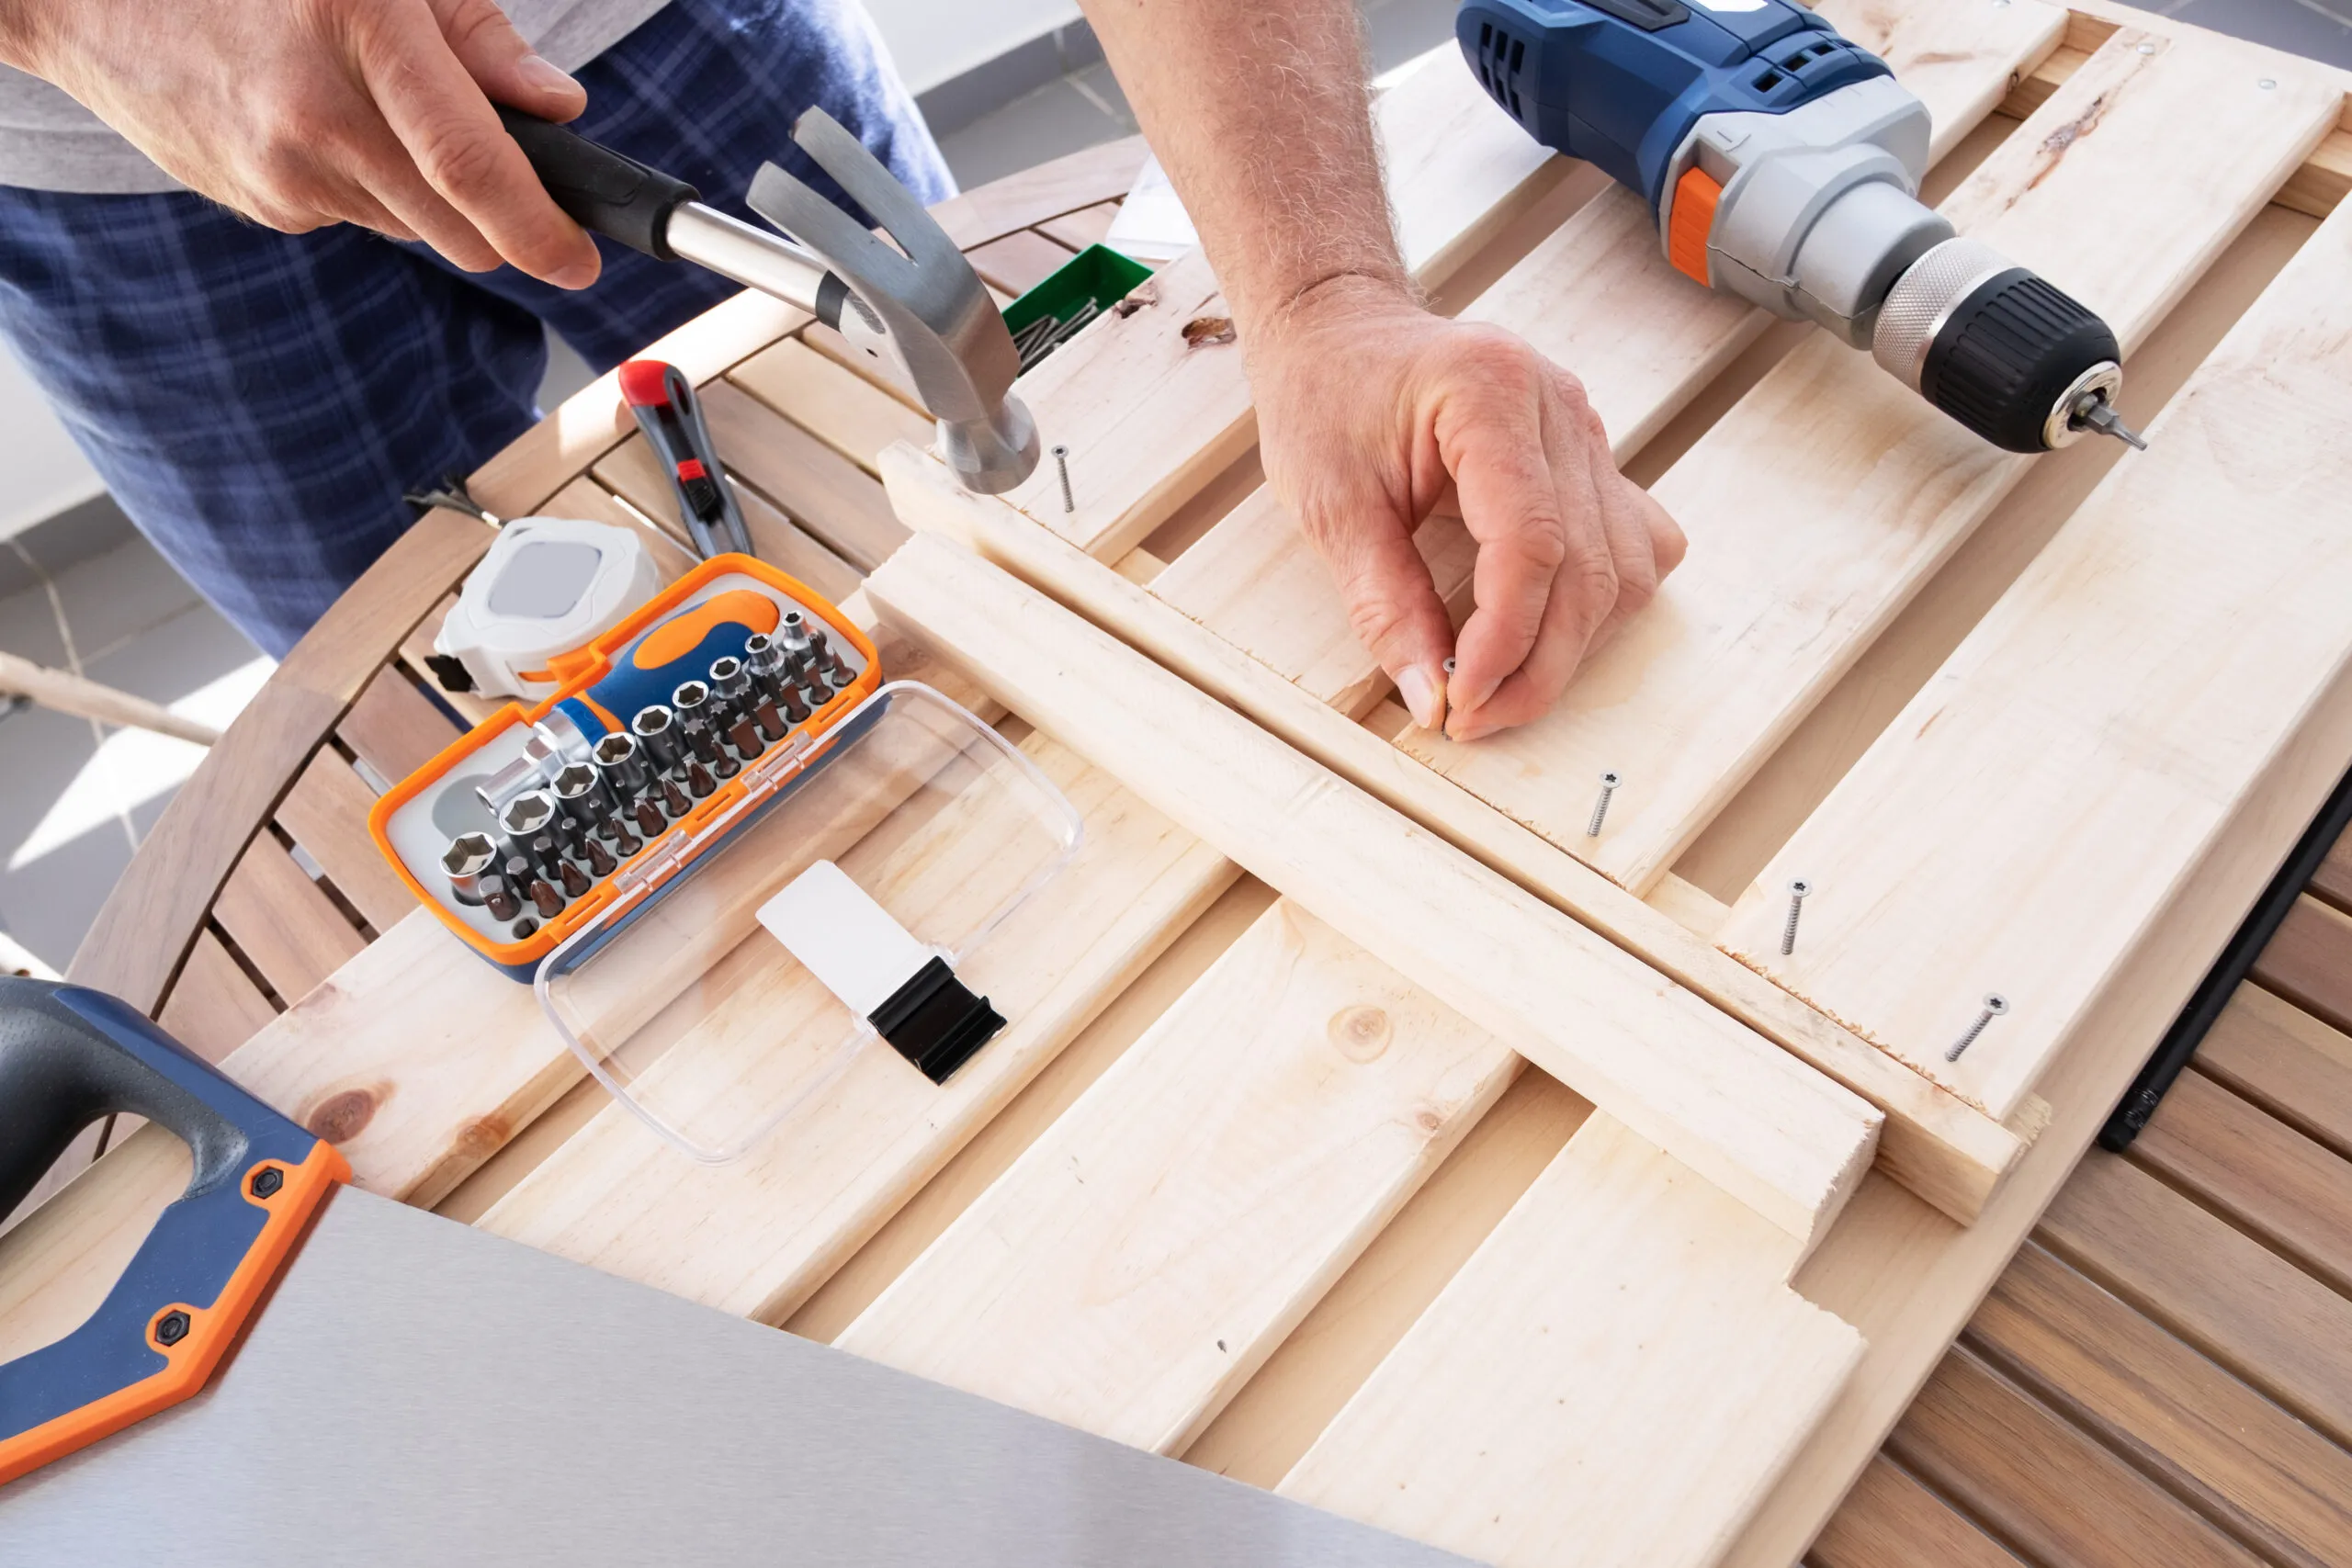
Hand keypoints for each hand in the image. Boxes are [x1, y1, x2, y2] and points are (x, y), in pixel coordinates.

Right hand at [1, 0, 600, 285]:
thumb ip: (477, 37)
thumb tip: (557, 107)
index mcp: (363, 34)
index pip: (475, 166)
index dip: (543, 228)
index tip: (582, 259)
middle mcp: (322, 115)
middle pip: (461, 229)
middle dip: (505, 222)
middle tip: (513, 179)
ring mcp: (283, 171)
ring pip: (414, 229)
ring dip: (430, 196)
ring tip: (379, 111)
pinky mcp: (259, 203)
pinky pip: (353, 216)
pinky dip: (365, 185)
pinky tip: (319, 121)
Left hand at [1248, 277, 1684, 740]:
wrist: (1339, 329)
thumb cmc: (1324, 396)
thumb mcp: (1329, 505)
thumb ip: (1383, 604)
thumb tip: (1432, 698)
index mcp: (1490, 392)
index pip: (1532, 543)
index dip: (1505, 638)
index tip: (1462, 699)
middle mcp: (1558, 406)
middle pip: (1589, 568)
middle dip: (1537, 664)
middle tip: (1473, 716)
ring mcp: (1586, 430)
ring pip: (1624, 568)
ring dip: (1573, 647)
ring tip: (1501, 688)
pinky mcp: (1590, 458)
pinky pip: (1632, 545)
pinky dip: (1600, 605)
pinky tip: (1546, 632)